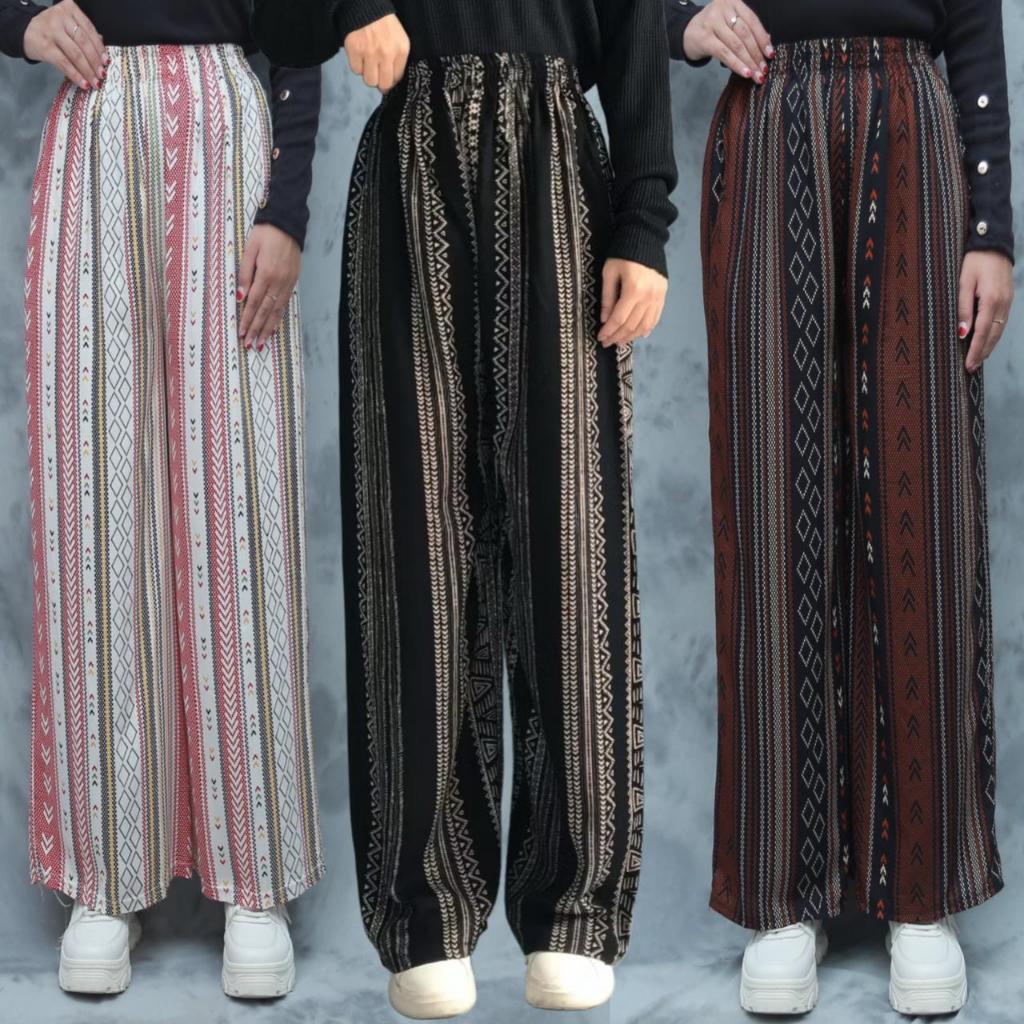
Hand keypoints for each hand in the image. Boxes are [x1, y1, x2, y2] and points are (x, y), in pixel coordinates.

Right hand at [23, 0, 107, 90]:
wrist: (25, 31)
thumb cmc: (52, 29)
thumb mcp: (68, 25)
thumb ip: (84, 34)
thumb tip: (103, 53)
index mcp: (69, 8)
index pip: (89, 29)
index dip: (99, 48)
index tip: (106, 62)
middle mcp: (60, 16)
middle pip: (84, 42)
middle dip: (95, 61)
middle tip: (102, 75)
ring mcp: (52, 30)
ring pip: (76, 53)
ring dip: (87, 70)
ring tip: (95, 82)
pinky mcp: (45, 46)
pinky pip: (64, 63)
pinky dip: (75, 75)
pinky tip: (83, 83)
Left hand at [237, 224, 300, 350]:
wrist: (288, 224)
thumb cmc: (265, 234)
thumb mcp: (250, 250)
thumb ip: (245, 274)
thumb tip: (240, 297)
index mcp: (266, 274)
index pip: (254, 303)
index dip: (247, 319)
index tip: (242, 333)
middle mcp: (278, 282)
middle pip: (265, 311)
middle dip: (257, 329)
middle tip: (250, 345)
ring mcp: (287, 283)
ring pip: (276, 311)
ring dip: (268, 328)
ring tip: (261, 343)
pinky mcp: (293, 282)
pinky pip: (284, 304)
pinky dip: (278, 317)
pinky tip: (274, 326)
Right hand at [344, 14, 410, 91]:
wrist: (365, 7)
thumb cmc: (383, 24)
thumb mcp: (399, 39)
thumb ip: (399, 60)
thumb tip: (391, 81)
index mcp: (401, 50)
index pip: (397, 79)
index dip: (391, 80)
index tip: (386, 76)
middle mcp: (387, 53)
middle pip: (384, 84)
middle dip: (380, 82)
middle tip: (377, 74)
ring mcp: (370, 52)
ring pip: (369, 81)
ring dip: (368, 74)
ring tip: (368, 63)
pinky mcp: (355, 50)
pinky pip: (356, 70)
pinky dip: (357, 65)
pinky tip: (360, 55)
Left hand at [597, 259, 667, 347]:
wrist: (646, 238)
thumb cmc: (622, 254)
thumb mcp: (609, 273)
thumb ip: (608, 297)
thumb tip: (605, 320)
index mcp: (633, 290)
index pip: (619, 318)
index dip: (609, 331)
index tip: (600, 338)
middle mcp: (648, 296)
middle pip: (631, 325)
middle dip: (617, 336)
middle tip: (607, 343)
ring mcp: (658, 297)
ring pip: (644, 325)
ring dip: (631, 336)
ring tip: (620, 342)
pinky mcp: (663, 295)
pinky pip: (655, 317)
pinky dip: (647, 329)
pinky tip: (639, 335)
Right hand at [683, 0, 773, 83]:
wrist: (687, 32)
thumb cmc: (713, 28)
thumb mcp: (730, 22)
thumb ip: (746, 28)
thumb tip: (767, 42)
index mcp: (733, 2)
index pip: (752, 20)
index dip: (763, 38)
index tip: (770, 54)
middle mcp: (723, 9)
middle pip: (745, 33)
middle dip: (756, 54)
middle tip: (763, 69)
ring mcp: (712, 22)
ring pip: (736, 45)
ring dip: (748, 62)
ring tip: (756, 75)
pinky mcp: (705, 38)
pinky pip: (725, 54)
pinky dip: (737, 65)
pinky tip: (745, 73)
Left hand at [959, 251, 1014, 372]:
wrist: (993, 244)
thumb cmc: (974, 262)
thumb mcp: (963, 283)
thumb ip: (963, 308)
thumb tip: (963, 332)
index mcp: (990, 300)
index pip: (982, 332)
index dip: (975, 350)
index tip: (969, 365)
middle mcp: (1002, 304)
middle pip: (993, 335)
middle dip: (982, 353)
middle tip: (971, 368)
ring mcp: (1008, 302)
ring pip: (999, 330)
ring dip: (989, 346)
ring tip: (978, 360)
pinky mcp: (1008, 299)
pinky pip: (1002, 322)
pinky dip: (994, 335)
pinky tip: (987, 342)